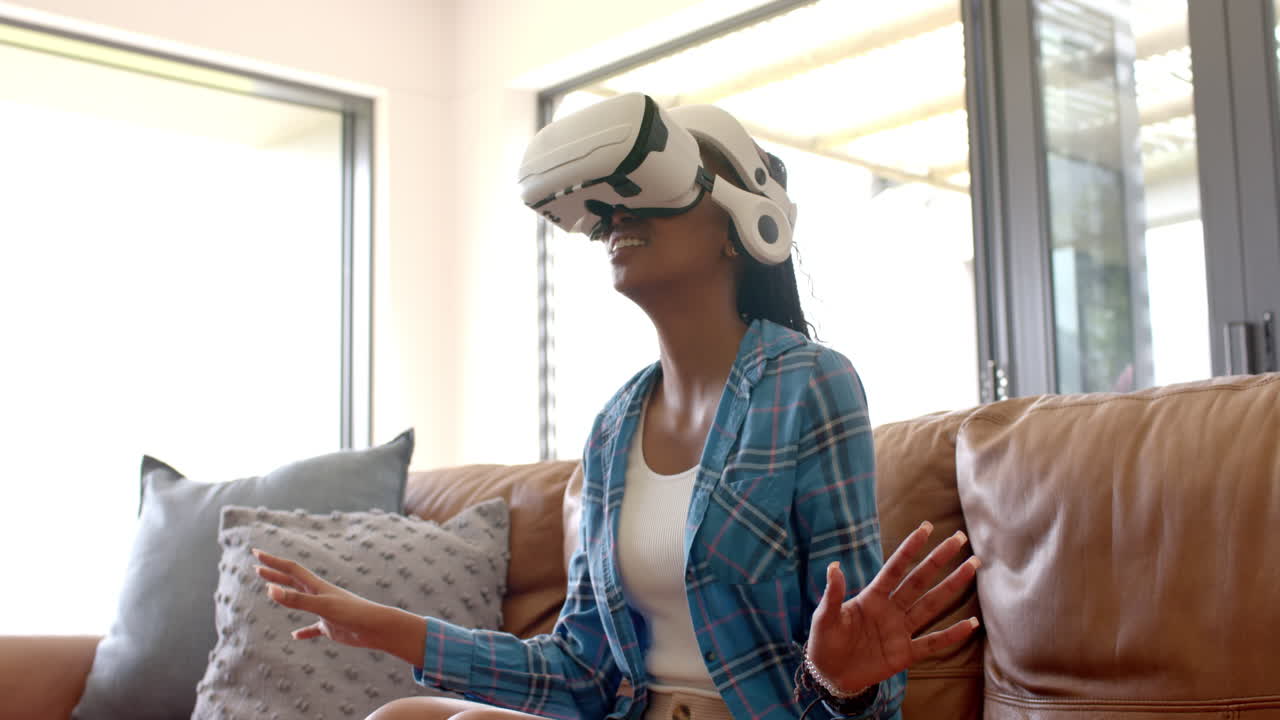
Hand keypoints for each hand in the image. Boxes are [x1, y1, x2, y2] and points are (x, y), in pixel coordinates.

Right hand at [252, 548, 425, 665]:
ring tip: (271, 590)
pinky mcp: (330, 626)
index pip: (290, 569)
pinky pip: (312, 628)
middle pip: (292, 581)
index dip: (273, 561)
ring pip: (300, 600)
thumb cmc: (352, 614)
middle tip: (256, 566)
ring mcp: (324, 610)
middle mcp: (319, 595)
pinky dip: (303, 631)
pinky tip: (296, 636)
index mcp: (317, 586)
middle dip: (274, 573)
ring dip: (285, 595)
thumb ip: (296, 600)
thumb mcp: (321, 606)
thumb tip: (270, 589)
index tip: (256, 553)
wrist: (377, 628)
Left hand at [806, 522, 980, 692]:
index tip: (927, 528)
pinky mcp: (906, 654)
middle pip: (919, 580)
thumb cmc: (825, 642)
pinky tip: (972, 624)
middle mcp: (891, 609)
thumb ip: (833, 595)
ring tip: (971, 568)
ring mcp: (901, 631)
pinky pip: (933, 643)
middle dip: (939, 560)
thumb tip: (834, 566)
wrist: (830, 675)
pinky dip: (952, 635)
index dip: (910, 548)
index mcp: (872, 597)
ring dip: (951, 587)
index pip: (895, 568)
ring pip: (931, 605)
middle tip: (959, 539)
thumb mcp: (824, 617)